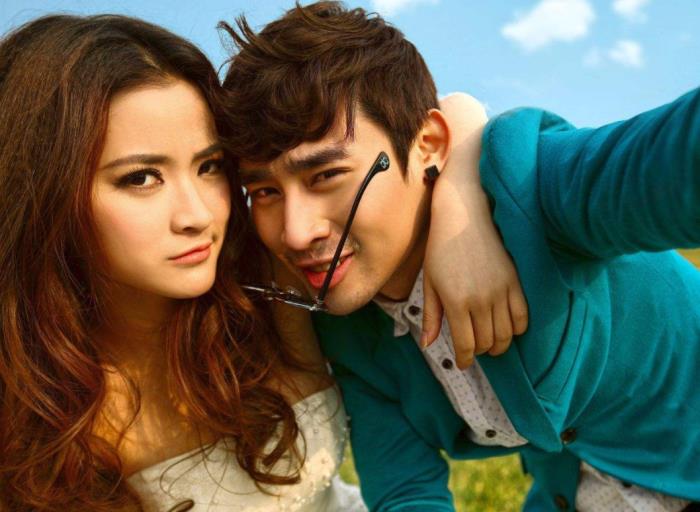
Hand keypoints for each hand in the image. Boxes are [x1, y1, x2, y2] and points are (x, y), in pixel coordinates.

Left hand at [422, 93, 527, 367]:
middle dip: (480, 351)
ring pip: (507, 334)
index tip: (463, 362)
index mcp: (455, 302)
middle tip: (474, 349)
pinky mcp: (515, 281)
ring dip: (499, 344)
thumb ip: (432, 315)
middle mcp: (480, 300)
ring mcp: (501, 291)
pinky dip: (517, 328)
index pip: (466, 344)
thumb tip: (428, 344)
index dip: (465, 358)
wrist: (464, 214)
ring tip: (491, 343)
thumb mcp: (430, 282)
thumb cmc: (440, 247)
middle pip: (487, 342)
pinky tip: (508, 327)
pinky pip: (523, 316)